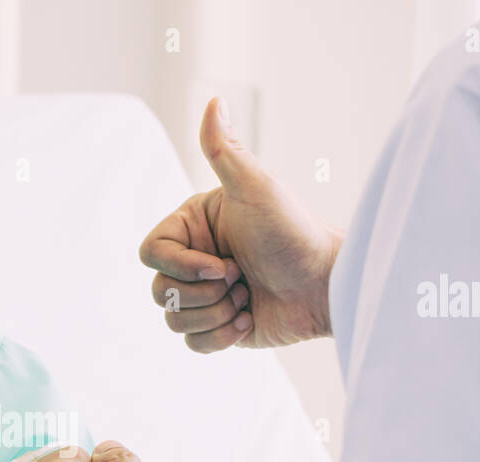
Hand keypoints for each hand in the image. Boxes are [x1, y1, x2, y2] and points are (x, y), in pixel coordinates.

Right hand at [139, 97, 343, 352]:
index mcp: (193, 227)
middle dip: (204, 293)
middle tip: (242, 279)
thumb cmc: (295, 233)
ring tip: (248, 299)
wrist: (327, 286)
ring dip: (216, 315)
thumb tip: (214, 100)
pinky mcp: (219, 326)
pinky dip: (222, 337)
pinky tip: (250, 319)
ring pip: (174, 320)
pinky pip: (193, 343)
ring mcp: (206, 295)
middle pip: (160, 291)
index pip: (151, 254)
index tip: (224, 264)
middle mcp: (195, 259)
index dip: (182, 266)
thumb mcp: (257, 189)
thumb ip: (226, 150)